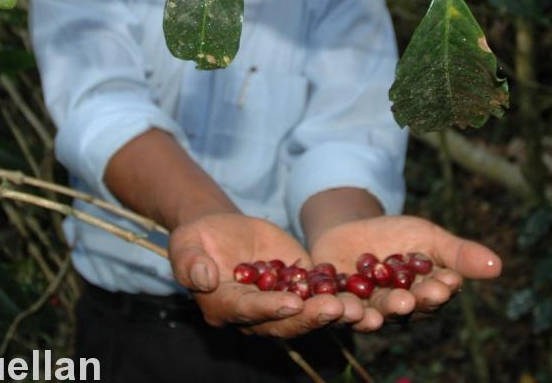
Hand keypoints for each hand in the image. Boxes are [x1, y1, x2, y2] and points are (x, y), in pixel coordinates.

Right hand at [169, 212, 355, 336]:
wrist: (221, 231)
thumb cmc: (197, 238)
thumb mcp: (186, 244)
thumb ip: (190, 263)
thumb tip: (203, 278)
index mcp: (225, 308)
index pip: (249, 311)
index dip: (270, 308)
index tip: (292, 303)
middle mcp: (256, 315)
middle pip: (285, 321)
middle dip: (312, 317)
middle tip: (337, 309)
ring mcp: (281, 303)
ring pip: (309, 314)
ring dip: (335, 313)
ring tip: (359, 309)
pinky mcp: (300, 288)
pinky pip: (321, 294)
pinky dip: (342, 295)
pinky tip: (365, 293)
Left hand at [309, 215, 501, 330]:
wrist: (349, 229)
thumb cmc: (397, 235)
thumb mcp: (428, 237)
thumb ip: (458, 253)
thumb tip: (498, 265)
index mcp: (423, 296)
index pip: (435, 294)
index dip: (440, 289)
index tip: (448, 282)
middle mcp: (397, 309)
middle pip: (406, 308)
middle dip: (410, 302)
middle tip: (413, 297)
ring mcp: (366, 309)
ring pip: (374, 313)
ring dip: (379, 312)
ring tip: (381, 305)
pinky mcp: (337, 305)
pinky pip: (339, 309)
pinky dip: (343, 308)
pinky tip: (346, 305)